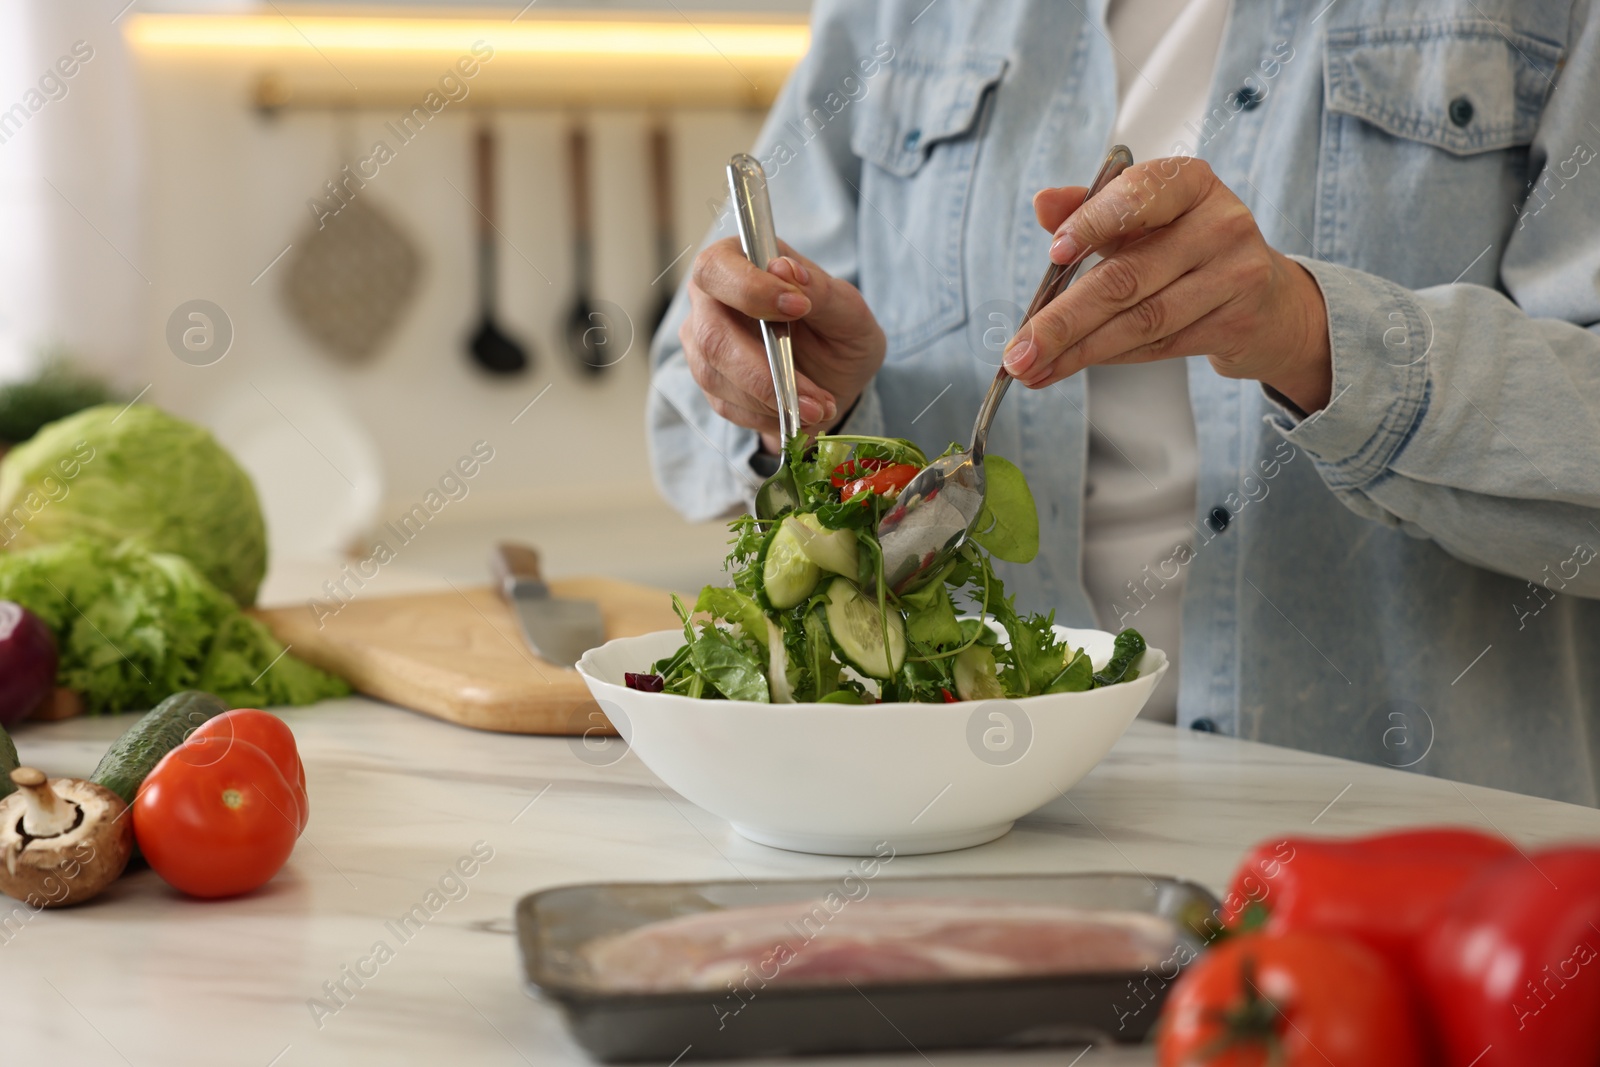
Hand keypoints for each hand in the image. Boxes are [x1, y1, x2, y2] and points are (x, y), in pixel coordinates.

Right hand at [681, 237, 885, 451]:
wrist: (836, 378)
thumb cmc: (839, 331)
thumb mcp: (848, 308)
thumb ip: (818, 289)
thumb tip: (784, 269)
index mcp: (738, 262)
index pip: (716, 269)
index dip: (750, 290)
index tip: (799, 308)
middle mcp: (709, 301)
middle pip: (711, 334)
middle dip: (764, 372)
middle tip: (815, 397)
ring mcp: (703, 344)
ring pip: (716, 376)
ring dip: (772, 400)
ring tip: (819, 408)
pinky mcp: (711, 382)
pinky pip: (727, 405)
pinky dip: (768, 415)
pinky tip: (799, 414)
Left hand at [1001, 157, 1332, 411]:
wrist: (1269, 300)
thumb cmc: (1189, 249)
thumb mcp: (1144, 219)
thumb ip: (1092, 208)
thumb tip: (1042, 202)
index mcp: (1190, 183)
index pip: (1136, 196)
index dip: (1092, 224)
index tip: (1053, 254)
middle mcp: (1220, 223)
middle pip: (1127, 276)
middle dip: (1062, 320)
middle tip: (1018, 351)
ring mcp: (1234, 274)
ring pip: (1141, 320)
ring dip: (1078, 351)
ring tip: (1033, 369)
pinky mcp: (1236, 323)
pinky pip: (1159, 346)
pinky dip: (1110, 358)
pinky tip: (1073, 365)